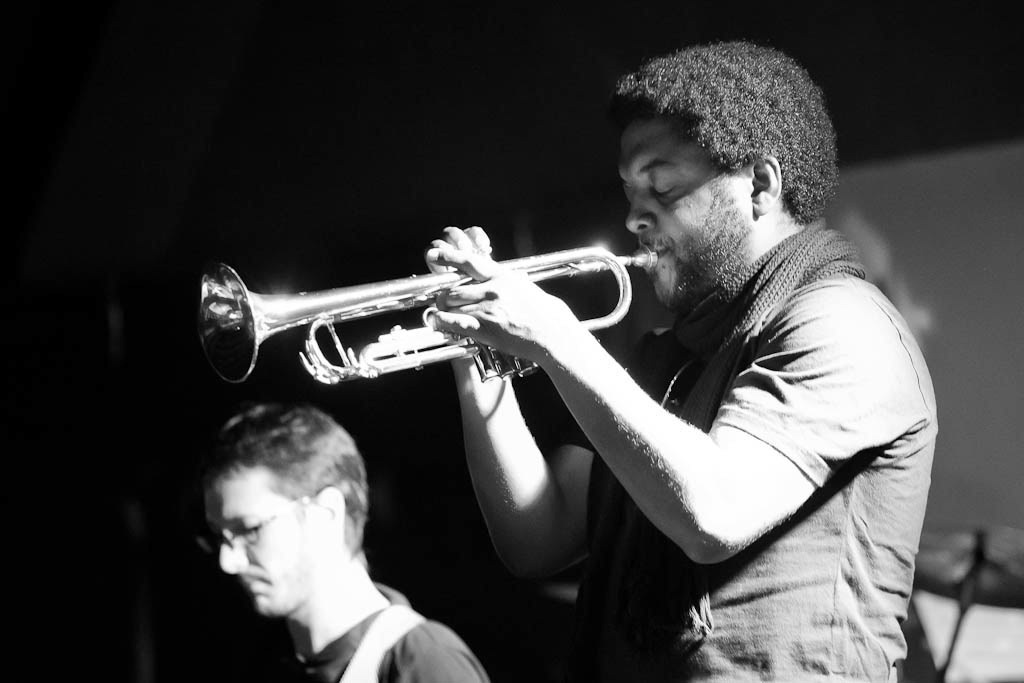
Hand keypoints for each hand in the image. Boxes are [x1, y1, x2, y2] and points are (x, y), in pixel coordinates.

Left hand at [423, 226, 581, 364]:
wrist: (552, 332)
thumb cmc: (543, 312)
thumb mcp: (523, 286)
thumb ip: (505, 280)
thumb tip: (498, 275)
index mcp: (502, 276)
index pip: (469, 261)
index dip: (448, 257)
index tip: (433, 254)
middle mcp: (492, 289)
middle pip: (454, 288)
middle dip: (444, 297)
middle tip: (444, 302)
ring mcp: (487, 307)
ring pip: (451, 305)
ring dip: (444, 311)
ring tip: (444, 315)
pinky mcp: (485, 327)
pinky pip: (453, 322)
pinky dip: (441, 322)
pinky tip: (437, 322)